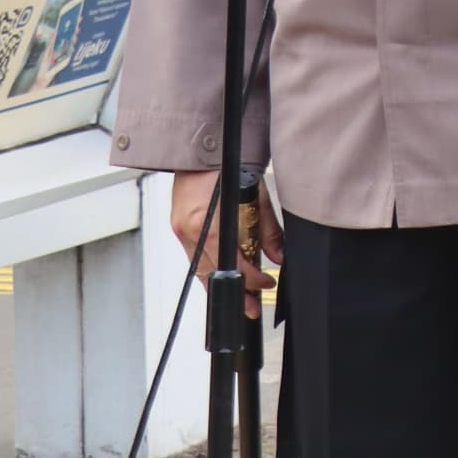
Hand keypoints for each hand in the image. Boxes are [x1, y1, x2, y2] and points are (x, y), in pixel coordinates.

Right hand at [168, 170, 282, 314]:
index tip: (266, 284)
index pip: (230, 263)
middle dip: (234, 292)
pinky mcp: (178, 226)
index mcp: (207, 222)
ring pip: (200, 268)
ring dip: (220, 284)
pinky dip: (209, 269)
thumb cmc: (230, 166)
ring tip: (239, 298)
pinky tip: (222, 277)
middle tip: (251, 307)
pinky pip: (194, 256)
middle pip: (212, 272)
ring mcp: (180, 229)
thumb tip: (279, 256)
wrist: (201, 150)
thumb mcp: (257, 195)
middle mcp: (189, 229)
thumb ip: (268, 229)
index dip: (250, 279)